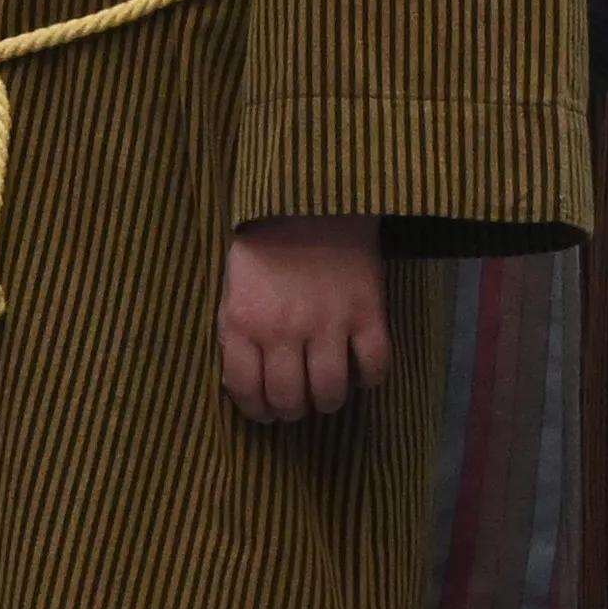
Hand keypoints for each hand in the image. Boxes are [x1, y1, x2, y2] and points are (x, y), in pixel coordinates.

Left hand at [220, 215, 389, 422]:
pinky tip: (361, 370)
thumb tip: (243, 381)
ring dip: (328, 401)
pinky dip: (370, 378)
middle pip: (290, 400)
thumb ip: (234, 333)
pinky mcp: (367, 311)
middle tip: (298, 402)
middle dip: (292, 410)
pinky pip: (374, 366)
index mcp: (244, 322)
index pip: (246, 390)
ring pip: (331, 392)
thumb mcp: (233, 288)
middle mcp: (284, 330)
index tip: (266, 411)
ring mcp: (329, 322)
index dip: (256, 411)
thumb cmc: (265, 245)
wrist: (311, 197)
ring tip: (328, 391)